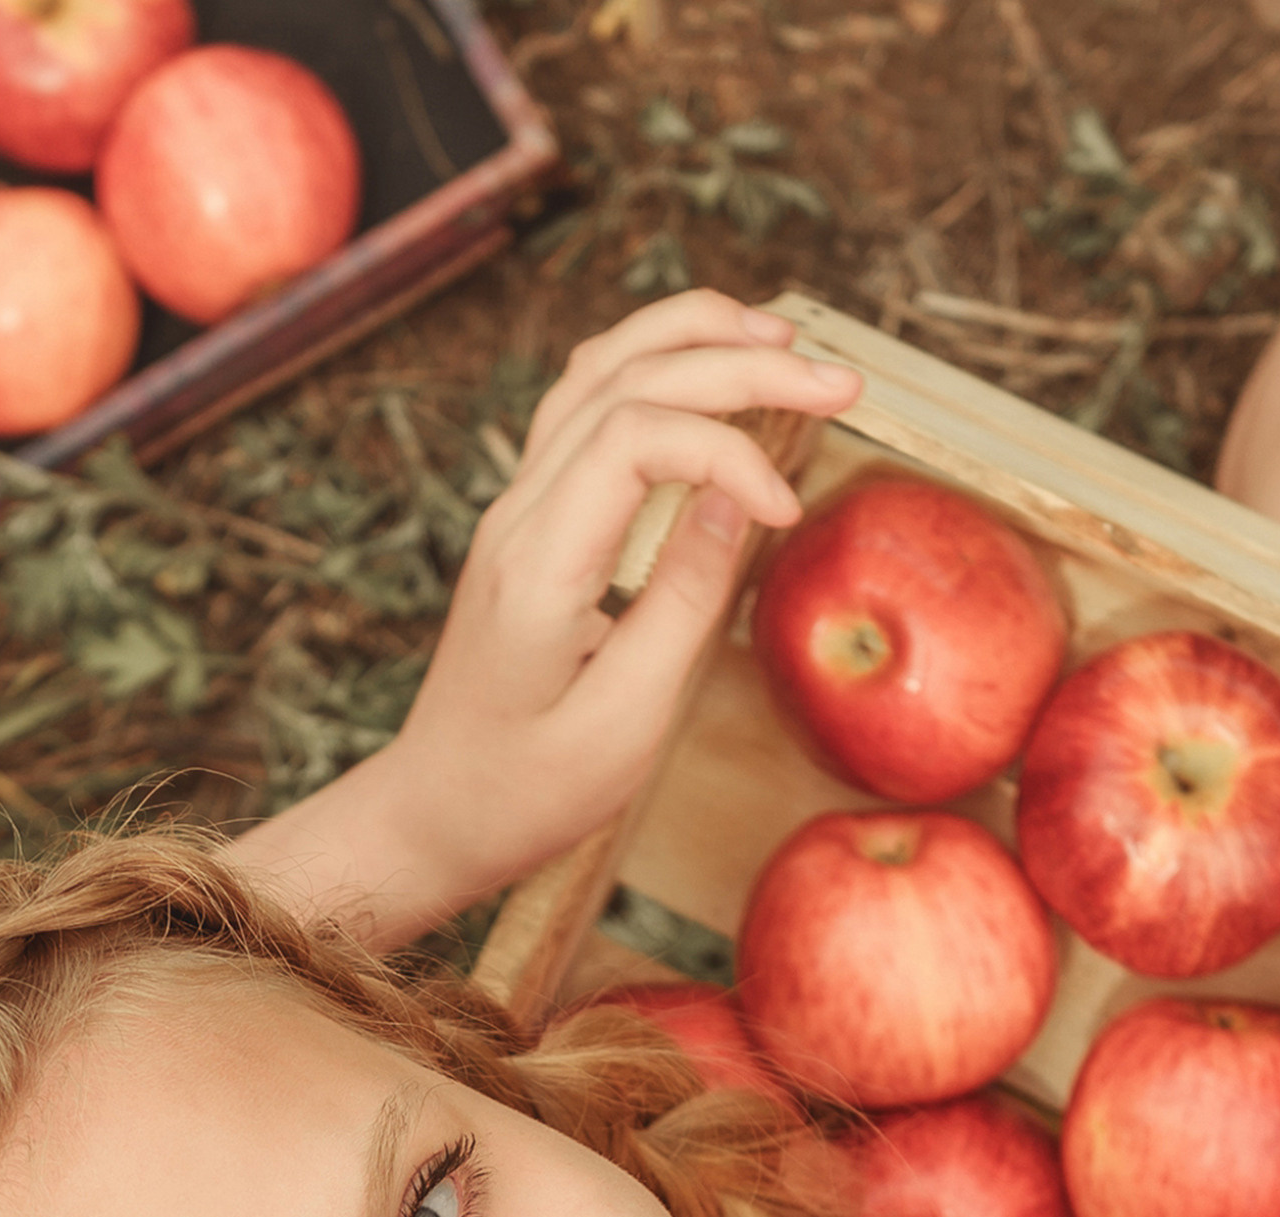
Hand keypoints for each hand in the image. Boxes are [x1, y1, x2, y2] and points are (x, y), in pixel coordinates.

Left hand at [233, 295, 858, 949]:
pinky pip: (585, 405)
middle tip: (843, 380)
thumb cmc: (527, 792)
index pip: (635, 439)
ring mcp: (516, 509)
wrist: (436, 813)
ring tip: (782, 341)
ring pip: (598, 371)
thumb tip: (731, 499)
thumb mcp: (621, 724)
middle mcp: (518, 515)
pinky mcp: (529, 520)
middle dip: (739, 363)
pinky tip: (708, 365)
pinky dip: (653, 365)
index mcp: (538, 565)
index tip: (788, 513)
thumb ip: (681, 605)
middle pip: (625, 380)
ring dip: (692, 339)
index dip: (727, 449)